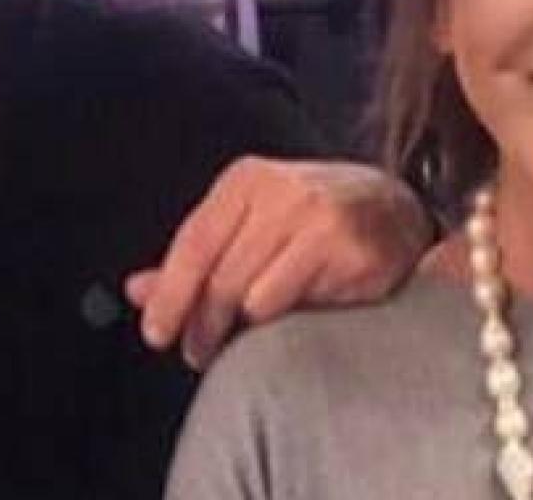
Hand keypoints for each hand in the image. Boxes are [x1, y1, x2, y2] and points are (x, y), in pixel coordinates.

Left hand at [125, 156, 430, 369]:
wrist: (396, 209)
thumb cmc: (311, 221)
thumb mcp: (250, 223)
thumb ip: (198, 257)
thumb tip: (136, 290)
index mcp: (249, 179)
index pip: (194, 242)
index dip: (170, 295)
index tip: (157, 334)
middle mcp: (285, 192)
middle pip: (221, 278)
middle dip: (203, 325)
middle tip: (199, 352)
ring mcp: (322, 220)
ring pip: (254, 298)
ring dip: (243, 330)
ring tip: (246, 339)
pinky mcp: (352, 252)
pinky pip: (296, 306)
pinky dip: (287, 321)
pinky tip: (295, 318)